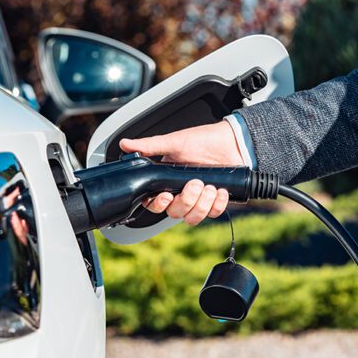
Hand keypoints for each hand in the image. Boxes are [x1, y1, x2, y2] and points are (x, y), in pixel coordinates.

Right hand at [119, 121, 243, 224]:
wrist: (232, 141)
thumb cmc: (203, 140)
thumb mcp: (174, 141)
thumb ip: (149, 145)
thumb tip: (125, 144)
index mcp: (167, 181)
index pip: (154, 202)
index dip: (158, 204)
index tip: (166, 195)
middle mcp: (181, 193)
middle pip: (174, 212)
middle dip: (185, 201)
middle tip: (195, 184)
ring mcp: (198, 199)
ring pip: (192, 217)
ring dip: (201, 205)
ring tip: (209, 187)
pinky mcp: (215, 201)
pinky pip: (213, 213)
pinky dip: (218, 204)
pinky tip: (220, 190)